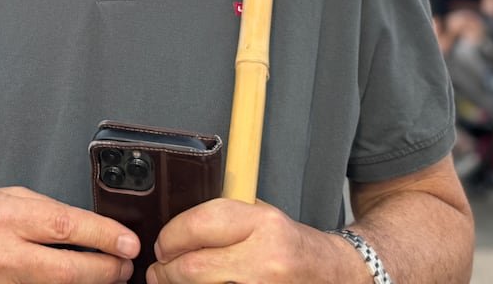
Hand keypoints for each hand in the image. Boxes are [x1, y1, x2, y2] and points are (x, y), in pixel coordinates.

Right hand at [0, 185, 137, 282]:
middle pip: (67, 271)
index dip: (103, 235)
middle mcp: (2, 255)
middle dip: (106, 270)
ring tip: (109, 276)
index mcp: (4, 217)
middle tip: (126, 266)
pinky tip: (79, 283)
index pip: (64, 226)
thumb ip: (47, 211)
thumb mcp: (7, 198)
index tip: (128, 242)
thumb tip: (92, 228)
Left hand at [147, 198, 358, 282]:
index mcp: (263, 225)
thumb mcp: (262, 215)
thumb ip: (222, 218)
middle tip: (159, 268)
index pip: (200, 226)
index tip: (163, 242)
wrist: (332, 275)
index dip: (171, 235)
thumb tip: (176, 228)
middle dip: (166, 270)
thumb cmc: (292, 244)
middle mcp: (265, 260)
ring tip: (173, 280)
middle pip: (192, 268)